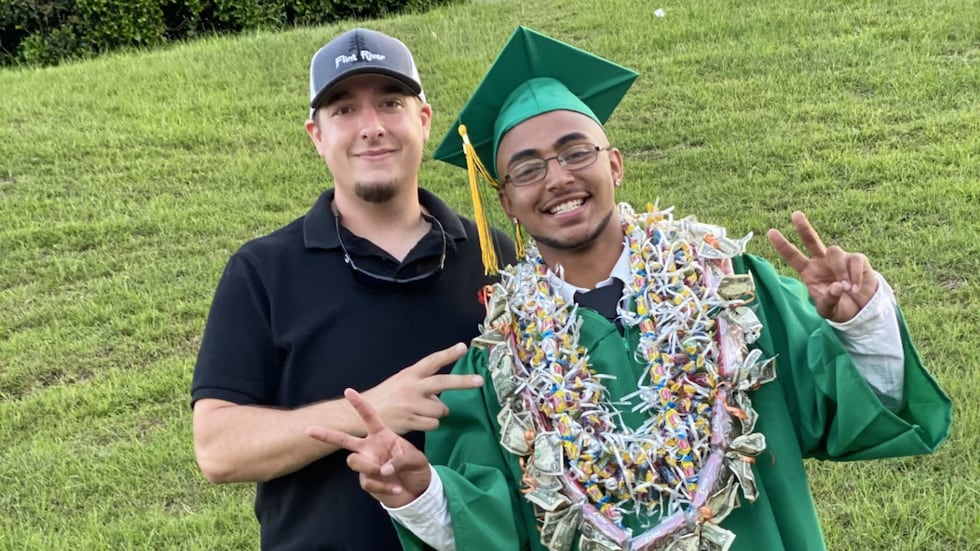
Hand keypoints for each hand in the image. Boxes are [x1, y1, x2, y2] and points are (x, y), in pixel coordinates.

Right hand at [308, 388, 431, 507]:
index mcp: (382, 435)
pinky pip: (367, 481)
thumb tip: (383, 469)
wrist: (418, 491)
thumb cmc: (417, 468)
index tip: (348, 391)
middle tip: (310, 429)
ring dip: (370, 467)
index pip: (369, 417)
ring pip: (353, 461)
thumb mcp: (416, 459)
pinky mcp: (367, 481)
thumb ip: (400, 460)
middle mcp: (370, 447)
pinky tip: (396, 489)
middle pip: (344, 439)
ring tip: (386, 473)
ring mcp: (367, 464)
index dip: (359, 404)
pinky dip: (383, 487)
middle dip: (326, 434)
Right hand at [360, 343, 481, 433]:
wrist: (361, 414)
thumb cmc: (385, 397)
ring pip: (440, 409)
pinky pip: (433, 425)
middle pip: (443, 383)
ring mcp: (412, 405)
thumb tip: (441, 394)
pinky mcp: (410, 422)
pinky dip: (430, 424)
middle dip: (463, 382)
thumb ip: (421, 384)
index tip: (463, 347)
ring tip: (422, 411)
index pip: (432, 361)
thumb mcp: (400, 382)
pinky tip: (417, 421)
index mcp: (410, 374)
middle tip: (480, 381)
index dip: (448, 354)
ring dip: (437, 413)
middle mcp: (412, 387)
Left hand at [767, 211, 876, 322]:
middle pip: (812, 240)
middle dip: (804, 228)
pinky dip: (854, 275)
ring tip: (846, 289)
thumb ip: (829, 300)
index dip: (783, 245)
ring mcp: (839, 259)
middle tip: (795, 215)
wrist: (862, 310)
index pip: (793, 257)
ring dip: (840, 270)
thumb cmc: (840, 307)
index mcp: (809, 272)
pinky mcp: (857, 259)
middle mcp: (821, 261)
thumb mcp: (829, 310)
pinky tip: (855, 288)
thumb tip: (837, 286)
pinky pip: (854, 260)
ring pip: (834, 252)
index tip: (770, 232)